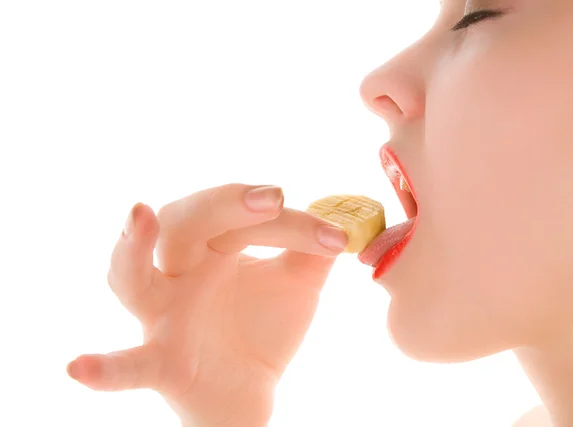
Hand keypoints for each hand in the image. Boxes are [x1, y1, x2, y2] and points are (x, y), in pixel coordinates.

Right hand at [66, 184, 347, 426]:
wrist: (247, 391)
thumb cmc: (264, 327)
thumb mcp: (297, 285)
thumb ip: (315, 252)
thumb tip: (343, 220)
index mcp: (214, 245)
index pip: (243, 214)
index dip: (291, 221)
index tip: (336, 236)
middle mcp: (180, 271)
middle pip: (185, 222)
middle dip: (225, 203)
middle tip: (270, 197)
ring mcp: (163, 315)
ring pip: (132, 277)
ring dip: (133, 248)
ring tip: (141, 215)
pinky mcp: (160, 362)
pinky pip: (127, 365)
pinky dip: (103, 367)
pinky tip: (77, 367)